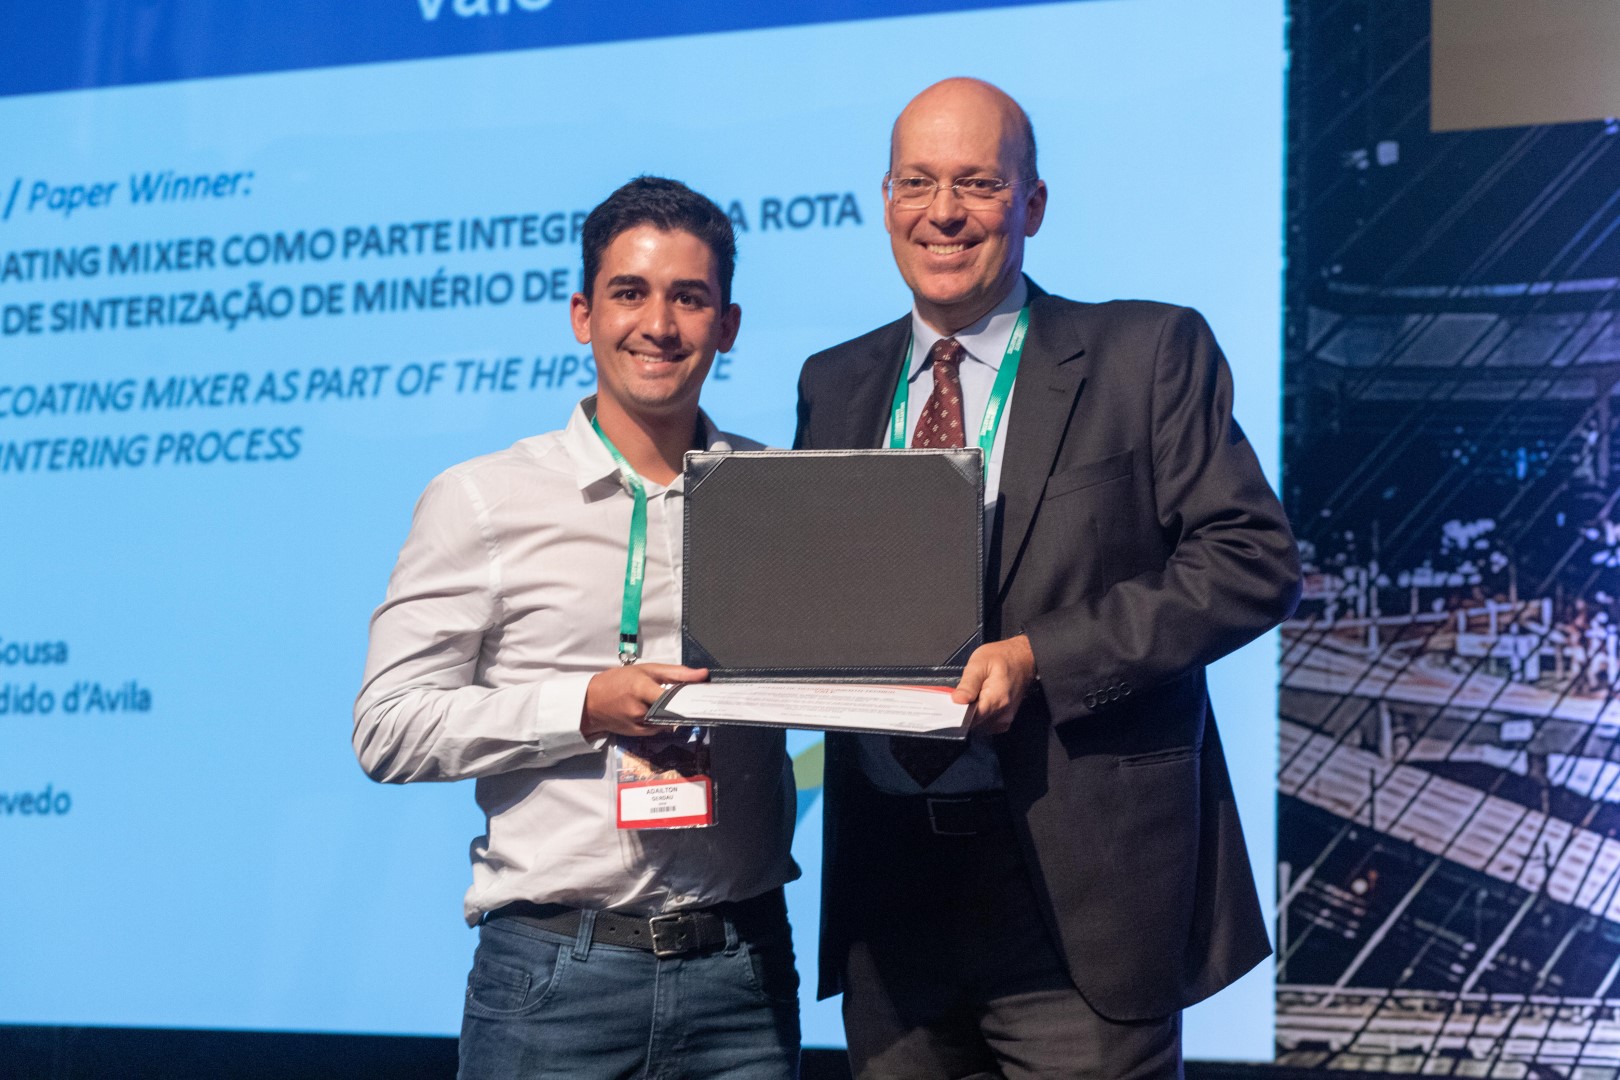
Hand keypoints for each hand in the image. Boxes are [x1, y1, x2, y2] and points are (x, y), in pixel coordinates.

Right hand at [582, 663, 707, 739]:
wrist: (591, 702)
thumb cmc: (618, 681)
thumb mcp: (646, 670)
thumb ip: (676, 673)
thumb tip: (703, 674)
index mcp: (641, 689)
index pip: (672, 697)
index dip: (690, 697)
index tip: (705, 696)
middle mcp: (640, 710)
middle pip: (673, 711)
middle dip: (686, 706)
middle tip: (697, 700)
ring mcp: (638, 725)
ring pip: (668, 721)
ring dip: (675, 714)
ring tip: (680, 704)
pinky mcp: (638, 735)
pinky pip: (660, 728)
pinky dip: (664, 720)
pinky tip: (664, 712)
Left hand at [952, 635, 1035, 734]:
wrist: (1023, 658)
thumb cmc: (1003, 657)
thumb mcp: (979, 663)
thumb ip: (968, 684)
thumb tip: (957, 700)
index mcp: (996, 700)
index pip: (970, 720)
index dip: (957, 715)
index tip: (951, 707)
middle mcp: (1003, 713)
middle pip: (974, 725)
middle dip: (964, 714)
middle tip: (963, 696)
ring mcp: (1005, 718)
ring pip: (980, 727)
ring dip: (972, 716)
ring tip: (973, 697)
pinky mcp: (1005, 719)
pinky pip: (987, 725)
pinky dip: (980, 717)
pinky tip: (980, 703)